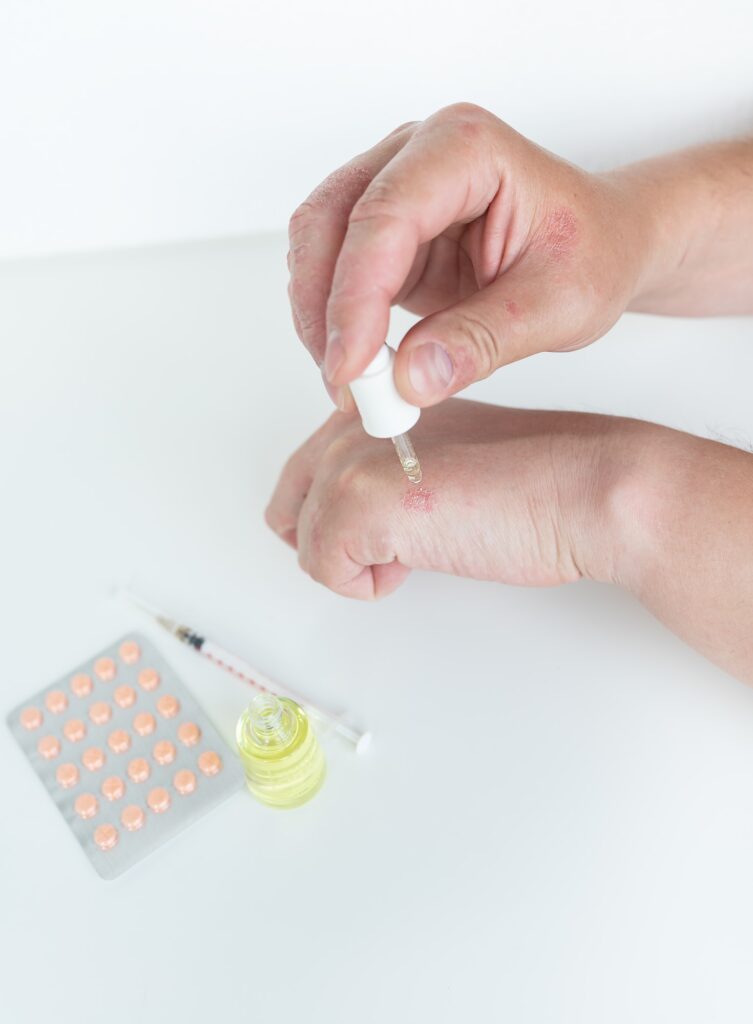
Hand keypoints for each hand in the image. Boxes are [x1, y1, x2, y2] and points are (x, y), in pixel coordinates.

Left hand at [265, 398, 628, 598]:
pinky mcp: (359, 503)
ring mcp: (351, 459)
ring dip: (360, 564)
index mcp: (375, 404)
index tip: (393, 529)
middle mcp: (353, 422)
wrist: (583, 488)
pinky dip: (366, 584)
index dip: (339, 519)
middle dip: (338, 542)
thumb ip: (391, 474)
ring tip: (424, 545)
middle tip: (403, 547)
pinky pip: (324, 569)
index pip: (306, 474)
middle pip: (294, 508)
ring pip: (308, 543)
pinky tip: (420, 559)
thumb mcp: (443, 463)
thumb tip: (362, 525)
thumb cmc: (535, 481)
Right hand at [287, 103, 654, 408]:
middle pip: (328, 221)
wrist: (606, 244)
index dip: (355, 298)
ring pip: (316, 246)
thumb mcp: (558, 306)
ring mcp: (393, 187)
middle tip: (346, 388)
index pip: (384, 216)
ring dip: (321, 319)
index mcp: (466, 149)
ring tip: (357, 387)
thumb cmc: (595, 254)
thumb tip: (408, 380)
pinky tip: (361, 365)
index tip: (351, 371)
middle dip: (324, 311)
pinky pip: (333, 273)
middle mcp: (416, 154)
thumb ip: (484, 341)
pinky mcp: (384, 232)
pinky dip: (335, 322)